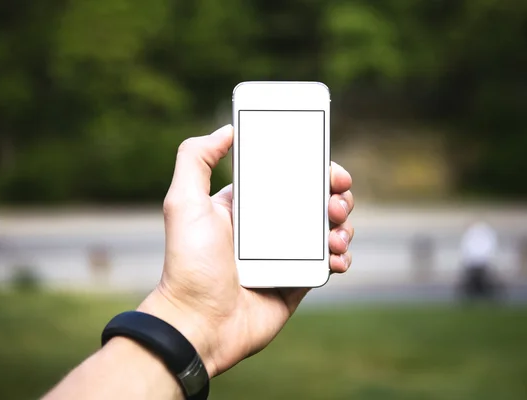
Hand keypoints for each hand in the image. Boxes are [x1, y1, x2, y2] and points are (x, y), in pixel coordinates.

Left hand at [138, 124, 354, 377]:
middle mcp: (268, 228)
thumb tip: (227, 129)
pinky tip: (337, 259)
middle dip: (336, 197)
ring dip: (343, 226)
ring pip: (327, 230)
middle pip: (315, 201)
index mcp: (248, 206)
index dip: (314, 169)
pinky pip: (328, 263)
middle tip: (338, 203)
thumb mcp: (184, 203)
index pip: (288, 177)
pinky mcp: (297, 281)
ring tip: (337, 235)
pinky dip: (340, 258)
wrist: (199, 324)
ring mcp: (285, 255)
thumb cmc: (190, 264)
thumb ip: (196, 159)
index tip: (332, 170)